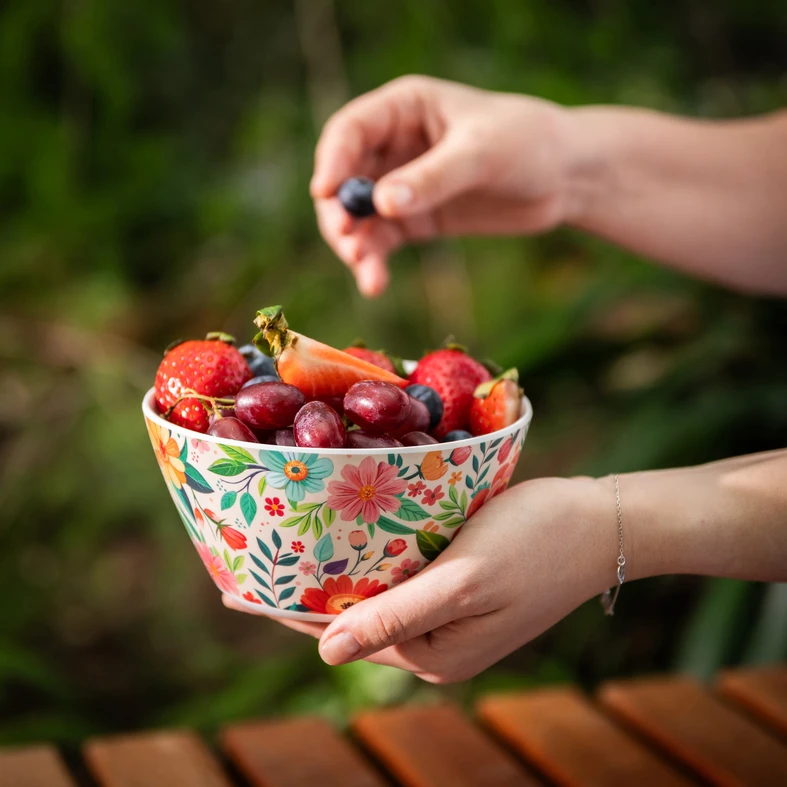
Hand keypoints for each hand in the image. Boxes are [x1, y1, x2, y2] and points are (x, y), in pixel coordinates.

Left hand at [224, 476, 611, 682]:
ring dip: (336, 572)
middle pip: (351, 616)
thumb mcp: (464, 581)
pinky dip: (370, 558)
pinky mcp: (464, 587)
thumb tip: (323, 653)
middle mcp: (436, 642)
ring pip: (374, 595)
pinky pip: (401, 577)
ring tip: (288, 547)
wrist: (602, 523)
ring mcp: (451, 616)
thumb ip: (395, 618)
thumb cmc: (536, 544)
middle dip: (303, 590)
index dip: (285, 609)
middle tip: (254, 556)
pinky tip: (349, 538)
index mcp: (433, 652)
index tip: (236, 586)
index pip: (338, 632)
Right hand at [311, 76, 580, 296]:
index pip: (350, 131)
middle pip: (345, 180)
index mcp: (404, 108)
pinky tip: (374, 284)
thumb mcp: (481, 155)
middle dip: (341, 213)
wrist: (566, 177)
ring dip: (356, 245)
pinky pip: (382, 242)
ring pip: (360, 217)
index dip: (332, 161)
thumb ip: (433, 178)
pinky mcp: (417, 219)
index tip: (324, 193)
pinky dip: (374, 262)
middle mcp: (394, 145)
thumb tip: (383, 205)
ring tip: (366, 274)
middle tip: (348, 243)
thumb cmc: (528, 143)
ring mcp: (402, 185)